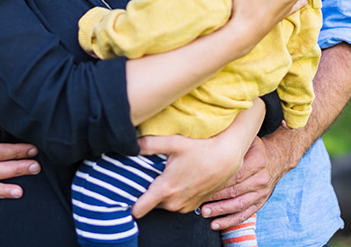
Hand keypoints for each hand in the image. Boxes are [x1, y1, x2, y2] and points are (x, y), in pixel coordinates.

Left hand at [131, 132, 246, 216]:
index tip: (124, 196)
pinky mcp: (195, 205)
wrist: (227, 157)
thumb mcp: (173, 142)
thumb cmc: (201, 148)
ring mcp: (185, 205)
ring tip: (166, 176)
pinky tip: (180, 179)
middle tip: (149, 176)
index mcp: (165, 190)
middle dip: (148, 193)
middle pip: (151, 204)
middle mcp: (174, 202)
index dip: (130, 203)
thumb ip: (149, 144)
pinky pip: (177, 204)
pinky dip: (175, 195)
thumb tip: (130, 142)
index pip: (140, 208)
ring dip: (163, 195)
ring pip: (165, 204)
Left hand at [200, 134, 287, 229]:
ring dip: (221, 211)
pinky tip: (217, 224)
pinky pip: (245, 214)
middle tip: (199, 200)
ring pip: (239, 205)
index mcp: (258, 161)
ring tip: (205, 213)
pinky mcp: (260, 202)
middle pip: (235, 191)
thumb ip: (231, 141)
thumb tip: (207, 141)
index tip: (202, 183)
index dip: (218, 180)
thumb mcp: (247, 140)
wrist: (277, 158)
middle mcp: (261, 178)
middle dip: (216, 198)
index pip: (235, 173)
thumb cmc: (256, 148)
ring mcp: (262, 193)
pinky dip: (230, 221)